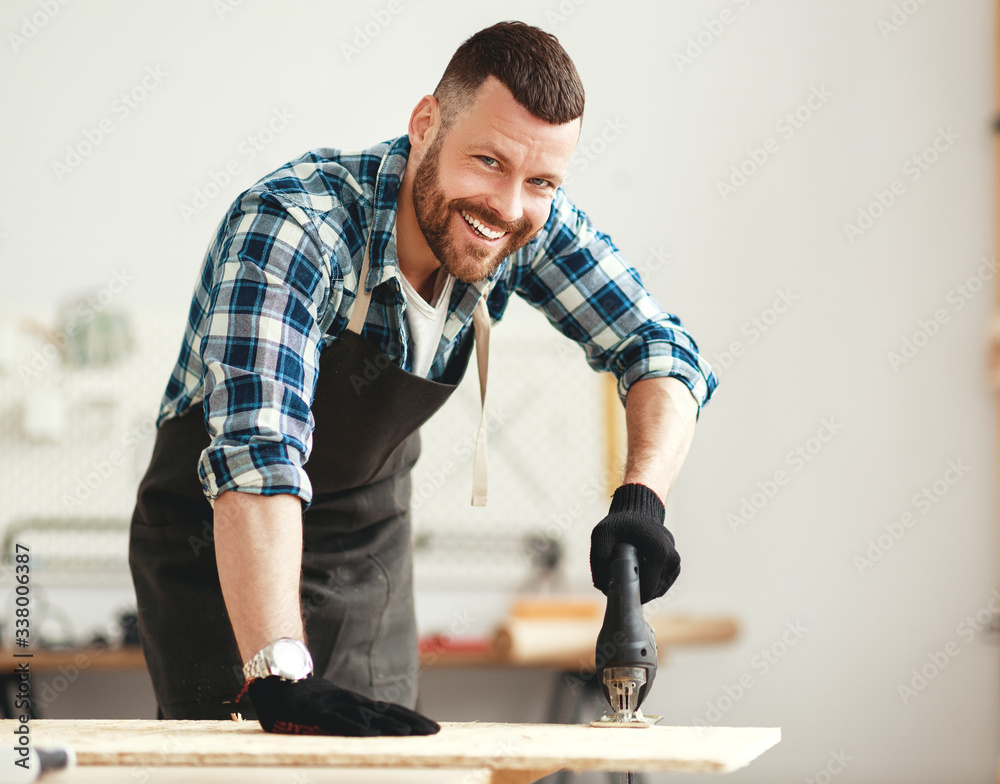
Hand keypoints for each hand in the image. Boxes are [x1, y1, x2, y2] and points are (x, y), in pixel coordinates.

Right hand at [247, 675, 440, 735]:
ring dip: (391, 725)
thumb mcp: (327, 709)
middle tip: (435, 731)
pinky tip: (372, 735)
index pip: (389, 710)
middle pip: (387, 712)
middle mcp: (350, 702)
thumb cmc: (299, 697)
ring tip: (413, 734)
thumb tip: (361, 730)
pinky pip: (339, 722)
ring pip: (368, 717)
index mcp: (354, 702)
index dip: (411, 718)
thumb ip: (342, 718)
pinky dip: (356, 728)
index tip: (430, 727)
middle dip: (413, 722)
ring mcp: (335, 705)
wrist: (275, 675)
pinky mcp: (317, 712)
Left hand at [590, 483, 679, 603]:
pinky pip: (661, 585)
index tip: (616, 587)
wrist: (638, 511)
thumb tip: (603, 587)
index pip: (647, 589)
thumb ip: (599, 559)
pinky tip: (638, 570)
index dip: (628, 592)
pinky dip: (648, 583)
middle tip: (619, 577)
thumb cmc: (620, 522)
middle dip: (634, 590)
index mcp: (658, 551)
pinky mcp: (675, 566)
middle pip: (651, 592)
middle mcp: (672, 558)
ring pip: (657, 591)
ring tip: (629, 570)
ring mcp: (675, 563)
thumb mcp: (602, 534)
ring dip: (642, 586)